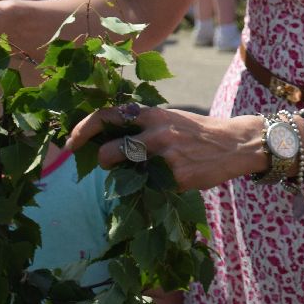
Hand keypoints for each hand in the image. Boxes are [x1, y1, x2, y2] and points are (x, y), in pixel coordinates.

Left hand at [65, 104, 264, 190]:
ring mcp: (166, 156)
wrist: (233, 144)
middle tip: (110, 164)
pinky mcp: (177, 178)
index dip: (83, 129)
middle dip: (103, 162)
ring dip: (124, 179)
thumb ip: (142, 126)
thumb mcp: (169, 119)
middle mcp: (156, 132)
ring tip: (137, 176)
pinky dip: (151, 190)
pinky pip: (149, 189)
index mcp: (152, 114)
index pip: (107, 115)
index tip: (70, 144)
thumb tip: (108, 140)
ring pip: (126, 174)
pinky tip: (165, 183)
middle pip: (109, 151)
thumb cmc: (196, 132)